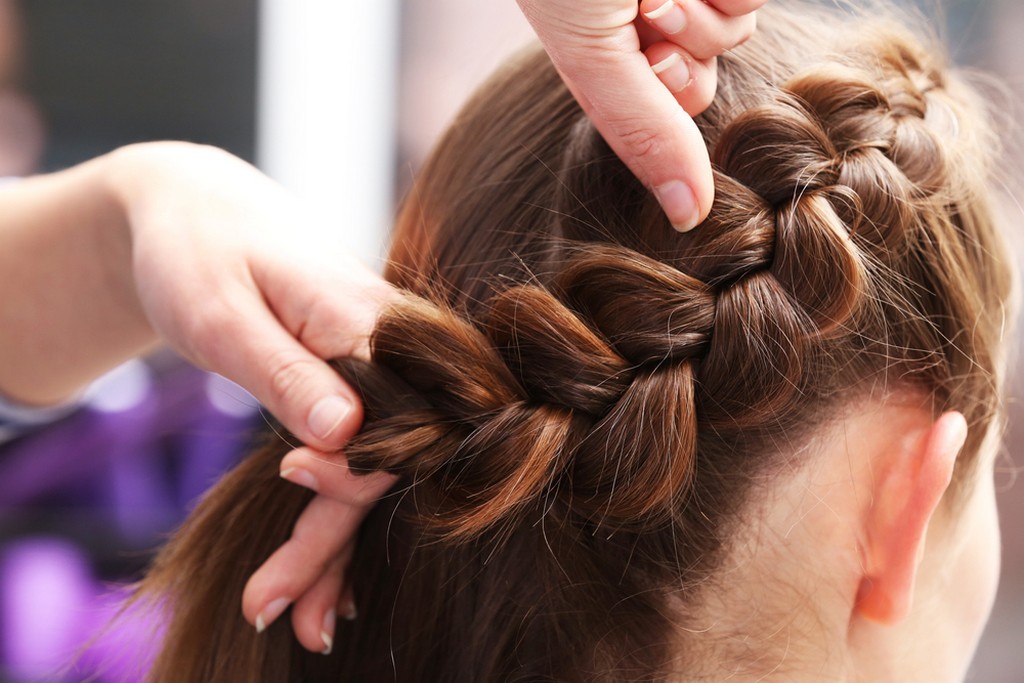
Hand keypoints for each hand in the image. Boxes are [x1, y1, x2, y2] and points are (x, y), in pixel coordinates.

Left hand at [107, 142, 399, 650]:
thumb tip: (347, 439)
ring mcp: (387, 364)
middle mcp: (398, 348)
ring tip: (292, 615)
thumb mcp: (221, 313)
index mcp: (373, 322)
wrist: (199, 209)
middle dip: (333, 543)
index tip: (282, 501)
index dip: (344, 487)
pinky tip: (323, 564)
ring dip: (335, 543)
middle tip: (274, 613)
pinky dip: (337, 508)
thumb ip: (287, 373)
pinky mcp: (368, 377)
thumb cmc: (198, 252)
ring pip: (377, 467)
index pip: (389, 428)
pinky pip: (364, 451)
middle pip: (389, 462)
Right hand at [517, 0, 765, 230]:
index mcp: (606, 56)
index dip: (670, 88)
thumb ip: (642, 134)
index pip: (670, 112)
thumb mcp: (590, 55)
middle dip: (692, 45)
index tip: (647, 53)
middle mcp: (645, 27)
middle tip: (651, 5)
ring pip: (738, 30)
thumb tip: (687, 219)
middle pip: (709, 74)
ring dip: (709, 10)